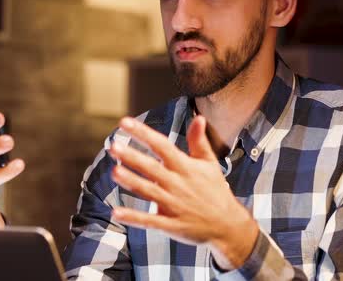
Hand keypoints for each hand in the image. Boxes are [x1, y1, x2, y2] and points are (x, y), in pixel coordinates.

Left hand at [108, 115, 258, 269]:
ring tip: (114, 171)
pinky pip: (150, 220)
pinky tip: (116, 213)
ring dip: (131, 182)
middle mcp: (178, 184)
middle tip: (113, 146)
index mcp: (185, 167)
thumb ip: (199, 142)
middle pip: (152, 167)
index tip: (125, 122)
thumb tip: (199, 118)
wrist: (229, 226)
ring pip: (148, 191)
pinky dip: (133, 217)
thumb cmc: (216, 192)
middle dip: (132, 157)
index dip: (143, 133)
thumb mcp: (210, 164)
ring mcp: (174, 205)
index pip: (162, 145)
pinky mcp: (171, 224)